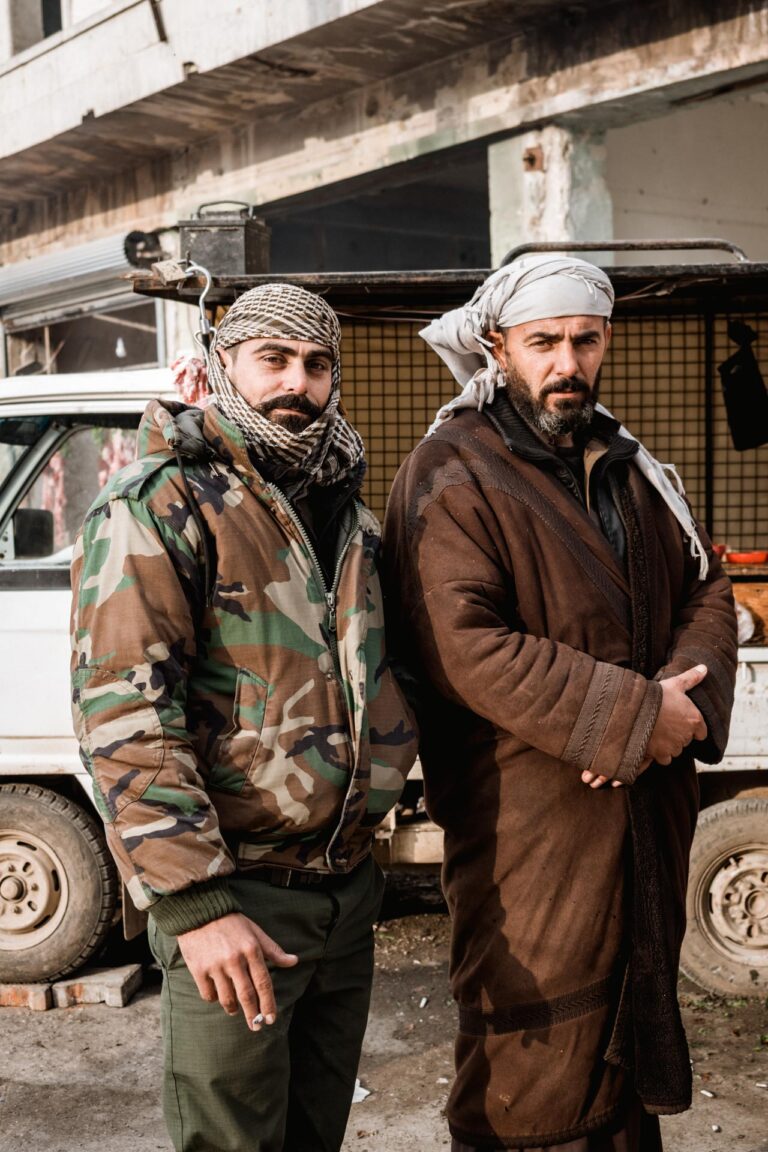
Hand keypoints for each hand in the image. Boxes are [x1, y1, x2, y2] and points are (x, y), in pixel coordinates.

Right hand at [178, 912, 297, 1028]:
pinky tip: (217, 995)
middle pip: (247, 996)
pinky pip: (208, 994)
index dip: (268, 1003)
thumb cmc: (231, 922)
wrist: (200, 911)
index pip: (264, 983)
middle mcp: (234, 959)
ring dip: (233, 1008)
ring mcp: (215, 966)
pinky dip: (214, 999)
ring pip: (227, 999)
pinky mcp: (198, 969)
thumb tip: (294, 961)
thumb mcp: (255, 932)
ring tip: (235, 1010)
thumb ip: (273, 950)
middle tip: (256, 1027)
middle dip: (253, 1015)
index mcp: (251, 950)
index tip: (271, 1018)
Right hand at [581, 664, 707, 788]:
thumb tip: (704, 668)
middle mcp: (687, 735)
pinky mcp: (662, 754)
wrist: (635, 710)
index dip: (691, 727)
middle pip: (685, 741)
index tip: (680, 722)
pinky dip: (659, 754)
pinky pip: (664, 759)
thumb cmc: (656, 696)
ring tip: (656, 733)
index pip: (701, 732)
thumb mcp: (674, 684)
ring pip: (675, 750)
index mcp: (694, 719)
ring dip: (668, 745)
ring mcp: (675, 746)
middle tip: (664, 724)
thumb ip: (691, 678)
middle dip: (677, 735)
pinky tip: (651, 743)